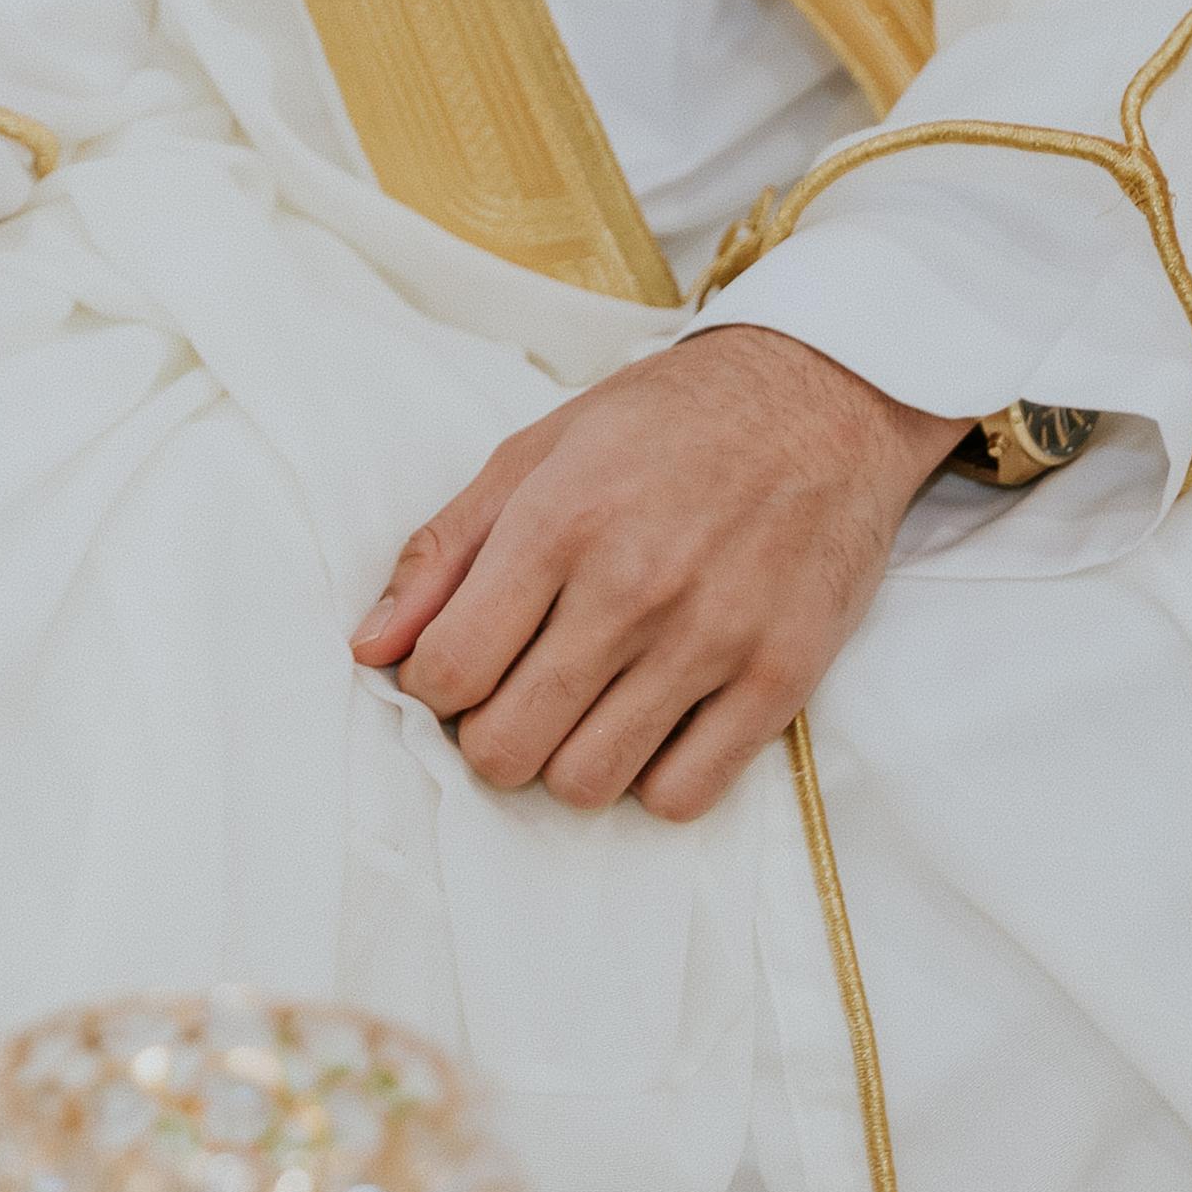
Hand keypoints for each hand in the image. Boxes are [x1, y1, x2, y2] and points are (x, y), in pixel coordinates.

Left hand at [349, 326, 968, 821]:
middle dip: (490, 736)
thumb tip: (369, 648)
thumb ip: (442, 551)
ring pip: (586, 784)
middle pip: (505, 748)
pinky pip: (684, 793)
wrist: (822, 398)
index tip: (458, 665)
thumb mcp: (535, 453)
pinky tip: (653, 725)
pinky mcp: (782, 677)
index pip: (446, 673)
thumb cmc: (664, 424)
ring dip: (567, 762)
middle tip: (517, 694)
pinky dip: (654, 779)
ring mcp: (713, 638)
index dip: (432, 688)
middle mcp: (633, 587)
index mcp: (558, 524)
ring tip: (585, 708)